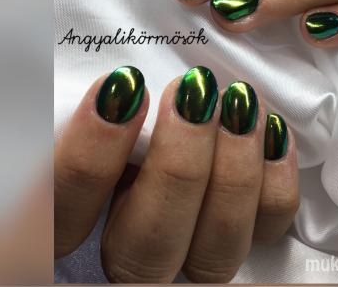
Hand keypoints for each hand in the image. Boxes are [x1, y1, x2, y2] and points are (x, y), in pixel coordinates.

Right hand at [55, 66, 298, 282]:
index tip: (123, 88)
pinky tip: (270, 130)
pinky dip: (274, 183)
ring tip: (241, 104)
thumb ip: (99, 106)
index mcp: (80, 221)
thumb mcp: (106, 105)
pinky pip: (267, 232)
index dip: (90, 158)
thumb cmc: (132, 109)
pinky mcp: (244, 236)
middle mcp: (135, 250)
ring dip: (233, 174)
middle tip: (195, 95)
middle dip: (177, 166)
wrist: (188, 124)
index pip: (62, 217)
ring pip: (213, 254)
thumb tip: (110, 83)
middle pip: (143, 249)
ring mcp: (192, 251)